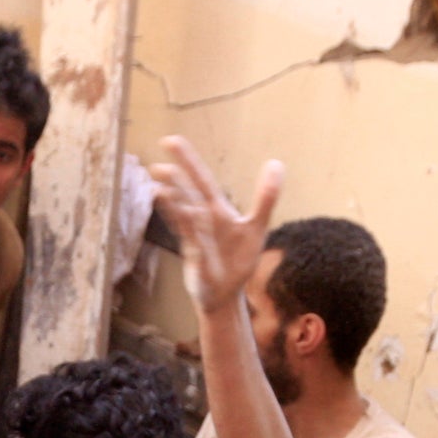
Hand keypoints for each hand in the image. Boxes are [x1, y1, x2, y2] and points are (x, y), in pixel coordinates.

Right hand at [150, 136, 284, 314]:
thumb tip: (277, 162)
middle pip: (189, 192)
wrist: (226, 296)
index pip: (201, 181)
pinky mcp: (196, 256)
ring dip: (174, 198)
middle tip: (161, 148)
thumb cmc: (238, 261)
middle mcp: (202, 220)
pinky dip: (184, 226)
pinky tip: (177, 215)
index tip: (170, 141)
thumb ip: (266, 198)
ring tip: (160, 182)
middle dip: (177, 172)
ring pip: (184, 213)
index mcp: (216, 211)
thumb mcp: (256, 227)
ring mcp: (195, 238)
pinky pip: (190, 238)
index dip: (188, 161)